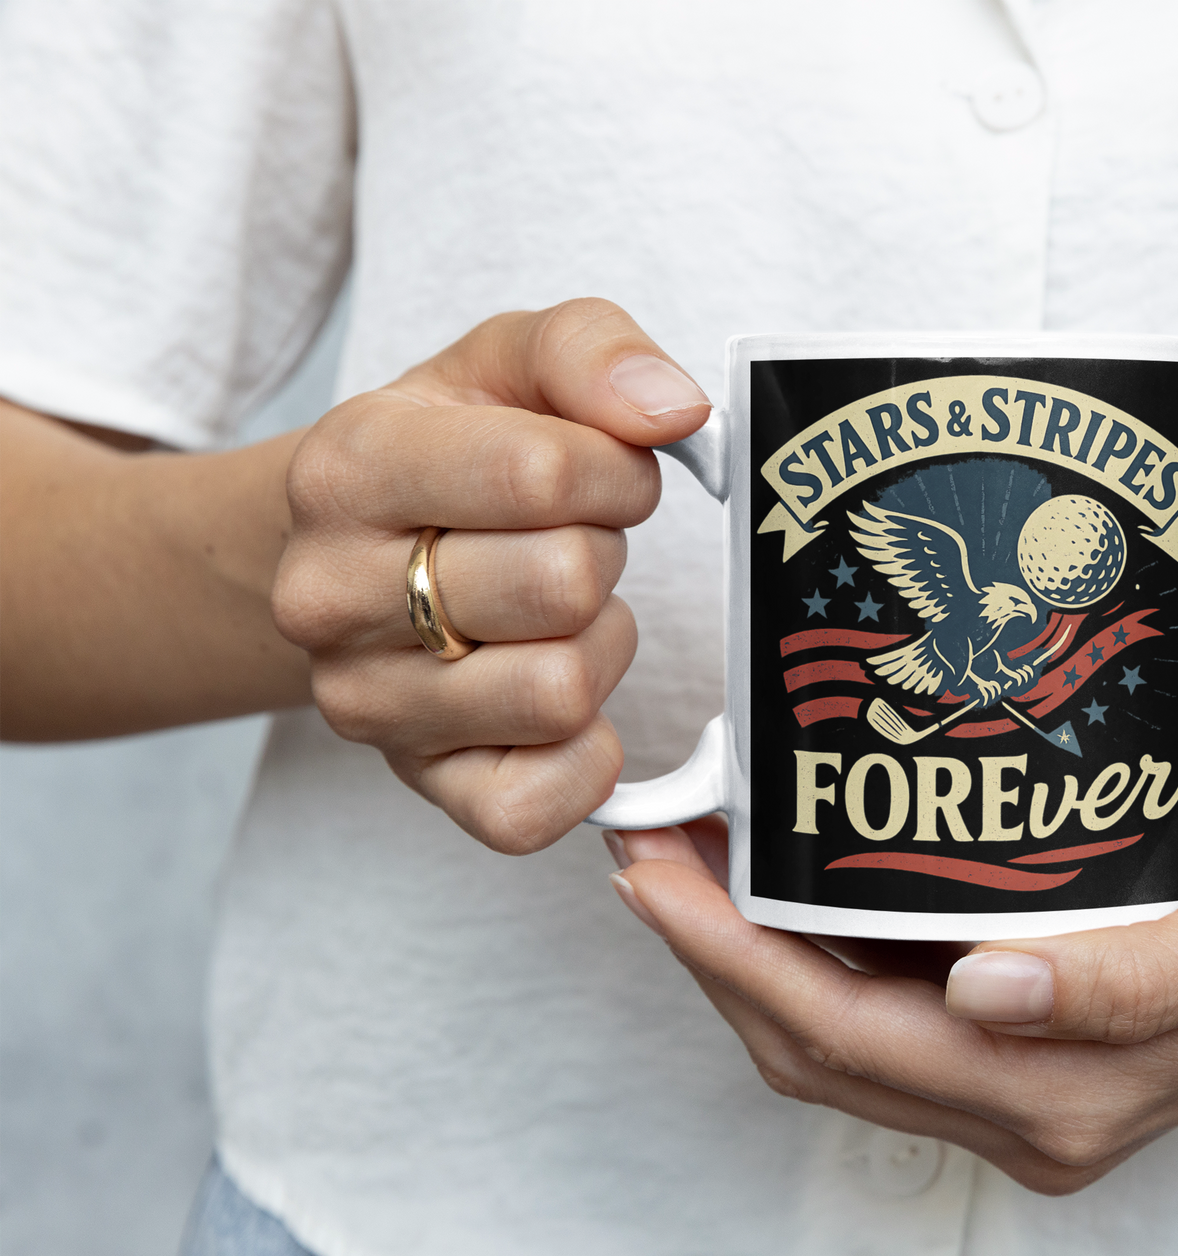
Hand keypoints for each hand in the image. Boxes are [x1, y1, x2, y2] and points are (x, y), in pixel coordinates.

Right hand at [273, 299, 710, 852]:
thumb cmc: (455, 451)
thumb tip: (673, 410)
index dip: (616, 471)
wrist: (362, 551)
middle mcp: (328, 596)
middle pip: (564, 584)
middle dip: (601, 553)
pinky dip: (587, 755)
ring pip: (563, 692)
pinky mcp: (422, 788)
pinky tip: (563, 697)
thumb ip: (593, 351)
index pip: (543, 474)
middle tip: (568, 542)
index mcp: (346, 469)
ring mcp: (367, 704)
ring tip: (557, 613)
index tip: (604, 471)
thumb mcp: (509, 362)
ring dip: (599, 644)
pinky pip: (540, 806)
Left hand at [608, 775, 1177, 1193]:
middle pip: (817, 1050)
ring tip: (692, 852)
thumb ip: (1127, 985)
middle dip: (710, 957)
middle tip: (645, 842)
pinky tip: (792, 877)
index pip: (846, 1039)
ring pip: (840, 1041)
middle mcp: (1034, 1110)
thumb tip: (982, 995)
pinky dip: (815, 955)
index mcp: (1069, 1096)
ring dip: (750, 957)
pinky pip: (889, 1017)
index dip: (730, 961)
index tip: (655, 868)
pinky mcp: (1041, 1043)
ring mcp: (1033, 1085)